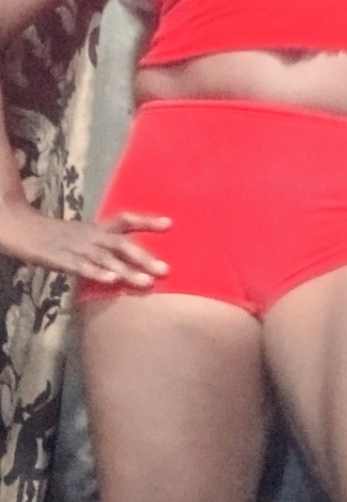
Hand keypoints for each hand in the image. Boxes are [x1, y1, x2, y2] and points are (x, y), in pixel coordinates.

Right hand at [0, 201, 170, 286]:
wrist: (22, 229)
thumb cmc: (54, 236)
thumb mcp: (81, 236)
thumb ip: (102, 245)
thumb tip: (125, 258)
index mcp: (96, 227)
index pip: (125, 219)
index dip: (146, 220)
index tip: (169, 223)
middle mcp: (90, 235)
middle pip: (122, 243)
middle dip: (144, 257)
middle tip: (166, 269)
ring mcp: (76, 246)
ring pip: (106, 258)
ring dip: (128, 270)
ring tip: (147, 282)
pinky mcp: (61, 259)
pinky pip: (82, 267)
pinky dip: (97, 272)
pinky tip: (111, 280)